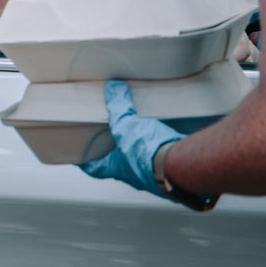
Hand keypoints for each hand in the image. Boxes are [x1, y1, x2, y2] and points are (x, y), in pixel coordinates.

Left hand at [79, 80, 182, 197]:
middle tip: (113, 140)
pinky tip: (165, 139)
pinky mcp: (172, 172)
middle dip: (116, 154)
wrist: (184, 166)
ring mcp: (154, 177)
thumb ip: (119, 108)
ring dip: (140, 152)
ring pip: (142, 164)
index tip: (81, 158)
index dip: (87, 162)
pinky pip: (163, 161)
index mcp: (118, 168)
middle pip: (120, 166)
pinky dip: (161, 151)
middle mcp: (135, 176)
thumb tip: (113, 89)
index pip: (96, 169)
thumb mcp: (127, 125)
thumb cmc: (150, 153)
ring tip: (141, 135)